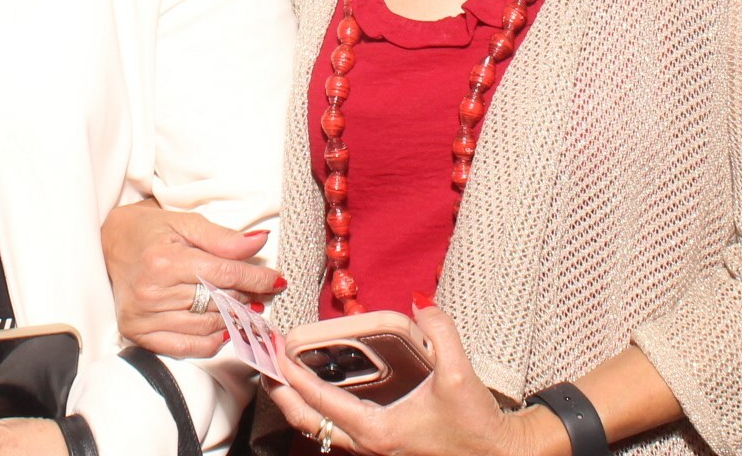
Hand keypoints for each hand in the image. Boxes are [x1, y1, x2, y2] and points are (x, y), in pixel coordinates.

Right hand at [102, 199, 281, 357]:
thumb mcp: (185, 223)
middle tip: (264, 294)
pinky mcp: (138, 333)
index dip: (255, 278)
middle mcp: (152, 292)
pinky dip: (210, 343)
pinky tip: (222, 331)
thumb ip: (222, 238)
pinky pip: (185, 348)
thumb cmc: (149, 231)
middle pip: (217, 302)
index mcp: (164, 261)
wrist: (109, 244)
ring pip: (206, 327)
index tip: (277, 280)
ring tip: (245, 309)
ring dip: (232, 321)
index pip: (223, 274)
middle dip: (247, 298)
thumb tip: (260, 242)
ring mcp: (144, 317)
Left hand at [268, 303, 527, 455]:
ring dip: (298, 404)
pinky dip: (320, 411)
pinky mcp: (384, 448)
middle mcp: (370, 446)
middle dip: (282, 394)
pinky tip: (321, 392)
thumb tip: (421, 300)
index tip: (274, 353)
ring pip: (321, 431)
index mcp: (378, 431)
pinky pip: (339, 431)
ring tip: (283, 376)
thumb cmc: (477, 428)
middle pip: (308, 423)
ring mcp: (375, 450)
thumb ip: (440, 332)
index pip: (321, 401)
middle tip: (265, 365)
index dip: (293, 376)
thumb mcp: (460, 375)